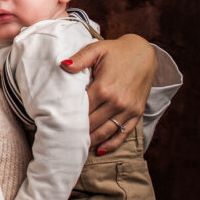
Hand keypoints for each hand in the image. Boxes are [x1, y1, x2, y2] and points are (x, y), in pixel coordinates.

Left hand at [61, 34, 156, 152]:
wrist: (144, 53)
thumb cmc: (117, 51)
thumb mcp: (97, 49)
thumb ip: (80, 59)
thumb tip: (63, 65)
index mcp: (104, 87)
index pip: (81, 109)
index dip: (68, 118)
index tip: (55, 124)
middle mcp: (117, 102)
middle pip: (91, 124)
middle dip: (76, 132)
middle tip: (61, 139)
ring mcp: (128, 109)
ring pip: (106, 132)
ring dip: (91, 141)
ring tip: (76, 147)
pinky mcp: (136, 113)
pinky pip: (123, 133)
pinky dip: (111, 144)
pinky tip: (99, 149)